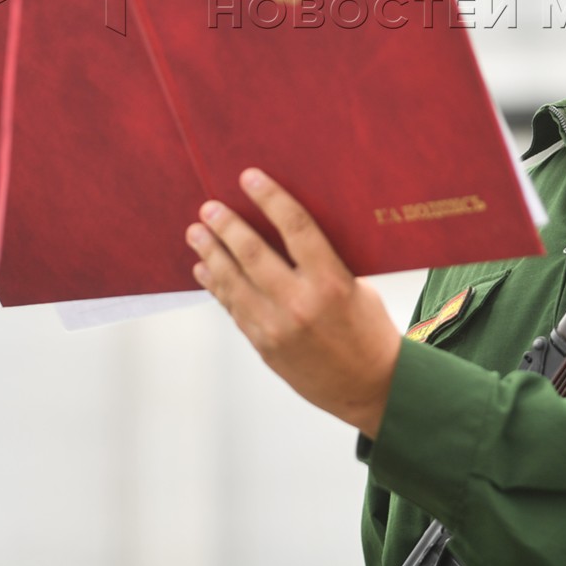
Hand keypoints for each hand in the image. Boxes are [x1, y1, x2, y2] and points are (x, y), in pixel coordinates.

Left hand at [187, 167, 401, 437]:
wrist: (370, 388)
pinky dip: (216, 286)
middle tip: (209, 207)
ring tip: (195, 233)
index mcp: (331, 282)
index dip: (270, 198)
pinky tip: (204, 269)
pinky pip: (233, 309)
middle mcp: (300, 304)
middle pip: (252, 254)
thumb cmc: (369, 331)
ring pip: (233, 282)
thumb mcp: (357, 288)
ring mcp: (277, 328)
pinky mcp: (263, 346)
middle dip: (226, 226)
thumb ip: (323, 263)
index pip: (295, 228)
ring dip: (211, 254)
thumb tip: (287, 232)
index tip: (249, 178)